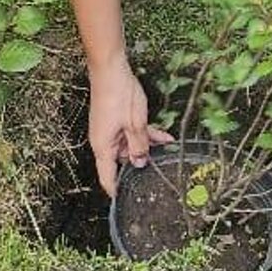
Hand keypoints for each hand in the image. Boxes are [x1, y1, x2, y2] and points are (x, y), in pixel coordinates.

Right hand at [88, 59, 174, 195]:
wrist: (110, 69)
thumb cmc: (119, 95)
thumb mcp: (135, 123)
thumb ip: (139, 145)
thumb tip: (140, 164)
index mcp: (103, 146)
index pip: (107, 177)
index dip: (116, 190)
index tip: (127, 201)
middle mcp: (104, 141)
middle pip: (121, 161)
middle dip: (140, 164)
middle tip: (160, 170)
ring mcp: (109, 130)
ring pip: (130, 146)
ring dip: (147, 146)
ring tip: (167, 148)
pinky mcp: (115, 120)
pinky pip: (130, 133)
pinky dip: (144, 135)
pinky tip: (164, 137)